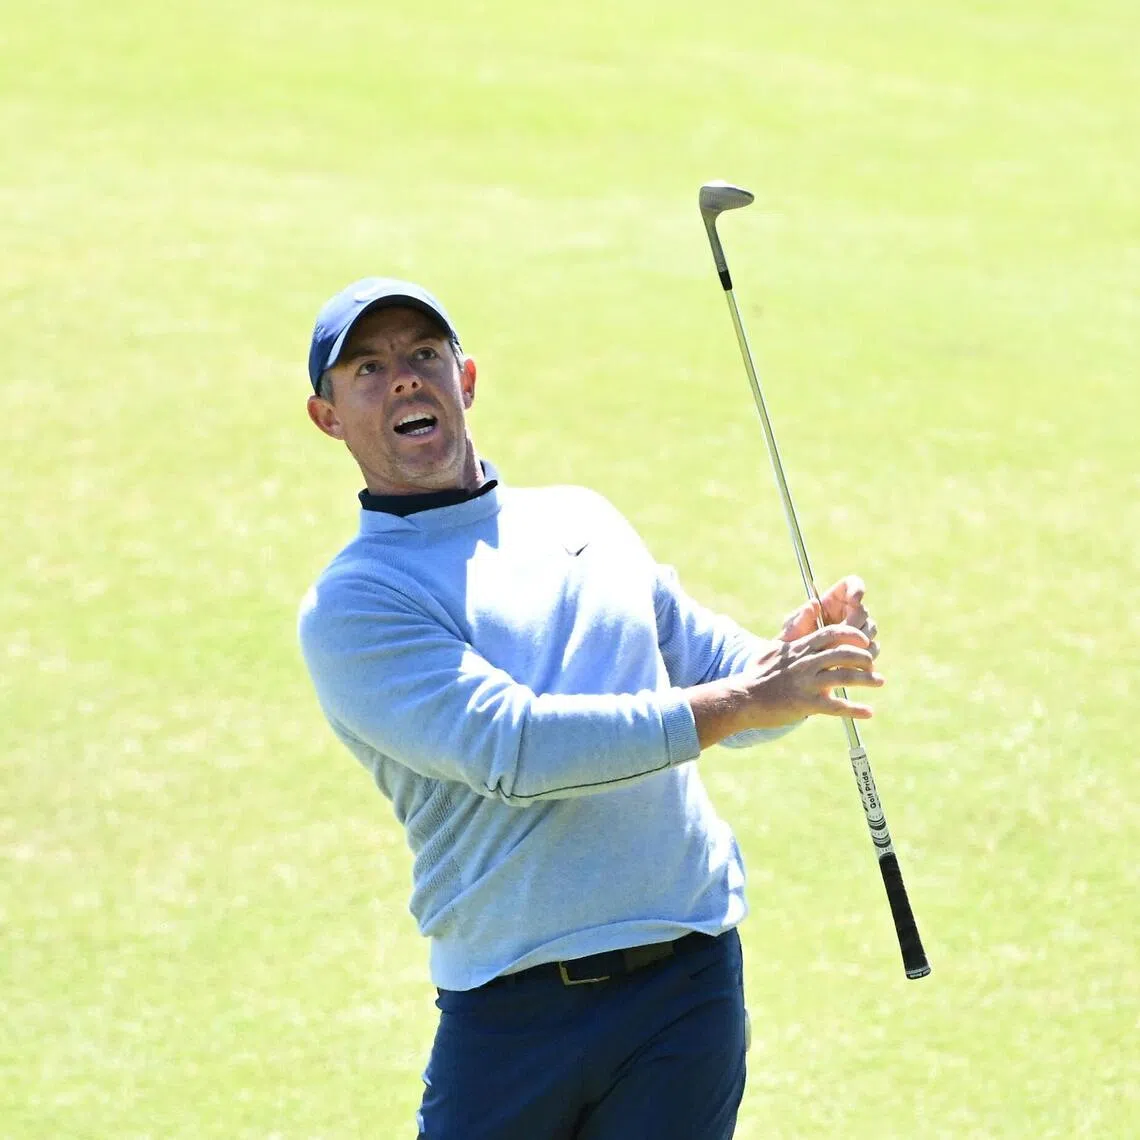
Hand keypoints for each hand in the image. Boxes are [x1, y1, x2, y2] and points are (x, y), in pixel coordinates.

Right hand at [689, 621, 884, 746]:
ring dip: (867, 679)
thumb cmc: (758, 674)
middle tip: (872, 664)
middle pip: (843, 654)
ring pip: (845, 677)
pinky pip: (837, 706)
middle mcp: (805, 663)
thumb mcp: (774, 647)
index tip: (864, 641)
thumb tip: (811, 605)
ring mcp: (806, 683)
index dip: (852, 635)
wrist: (743, 699)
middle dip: (863, 657)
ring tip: (879, 681)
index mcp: (799, 649)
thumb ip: (794, 629)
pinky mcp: (806, 704)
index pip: (832, 634)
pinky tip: (869, 712)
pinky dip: (856, 709)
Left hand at [777, 574, 878, 658]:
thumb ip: (800, 618)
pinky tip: (848, 661)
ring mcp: (859, 629)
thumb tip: (811, 605)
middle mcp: (850, 611)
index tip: (854, 599)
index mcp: (834, 599)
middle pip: (862, 611)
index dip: (857, 588)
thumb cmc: (794, 639)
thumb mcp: (792, 628)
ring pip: (870, 630)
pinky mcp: (863, 647)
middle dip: (853, 623)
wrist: (798, 664)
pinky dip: (863, 654)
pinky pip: (872, 648)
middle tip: (841, 634)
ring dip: (858, 640)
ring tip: (841, 649)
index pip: (852, 584)